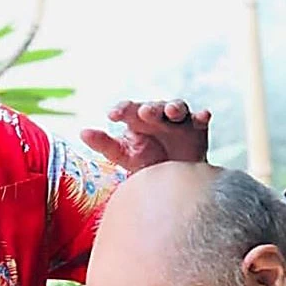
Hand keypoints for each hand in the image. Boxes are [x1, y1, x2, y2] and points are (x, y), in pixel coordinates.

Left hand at [80, 99, 209, 171]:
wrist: (174, 179)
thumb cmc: (146, 163)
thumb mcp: (124, 156)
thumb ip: (105, 145)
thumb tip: (82, 133)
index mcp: (138, 120)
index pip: (128, 110)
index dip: (122, 109)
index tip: (112, 115)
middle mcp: (158, 116)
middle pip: (154, 106)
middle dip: (150, 108)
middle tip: (145, 113)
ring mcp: (179, 121)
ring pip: (178, 107)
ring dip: (175, 107)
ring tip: (172, 112)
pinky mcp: (197, 128)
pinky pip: (201, 119)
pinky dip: (202, 116)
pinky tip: (203, 116)